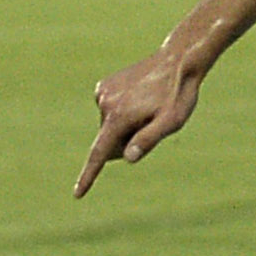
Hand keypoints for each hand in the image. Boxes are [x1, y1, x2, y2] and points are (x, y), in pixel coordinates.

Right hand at [78, 47, 203, 195]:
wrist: (177, 61)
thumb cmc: (178, 95)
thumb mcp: (171, 121)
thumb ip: (149, 139)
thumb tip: (128, 158)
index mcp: (118, 117)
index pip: (100, 154)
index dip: (89, 176)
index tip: (77, 194)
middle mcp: (104, 104)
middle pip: (110, 140)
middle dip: (127, 141)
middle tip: (154, 122)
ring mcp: (102, 93)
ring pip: (111, 125)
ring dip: (128, 124)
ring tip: (150, 106)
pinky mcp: (104, 85)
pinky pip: (111, 110)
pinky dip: (124, 111)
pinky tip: (142, 98)